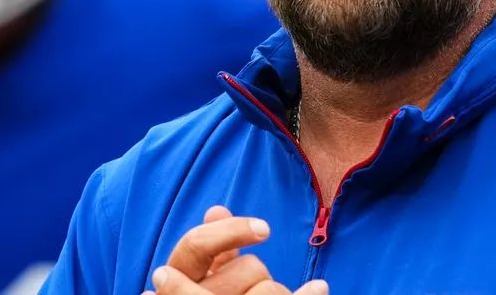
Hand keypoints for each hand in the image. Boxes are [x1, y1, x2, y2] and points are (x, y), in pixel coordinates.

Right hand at [143, 205, 327, 294]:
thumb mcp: (204, 286)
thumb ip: (211, 254)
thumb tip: (216, 209)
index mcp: (176, 283)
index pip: (196, 246)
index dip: (230, 232)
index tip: (266, 230)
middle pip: (248, 269)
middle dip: (260, 277)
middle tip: (252, 294)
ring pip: (269, 289)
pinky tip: (319, 288)